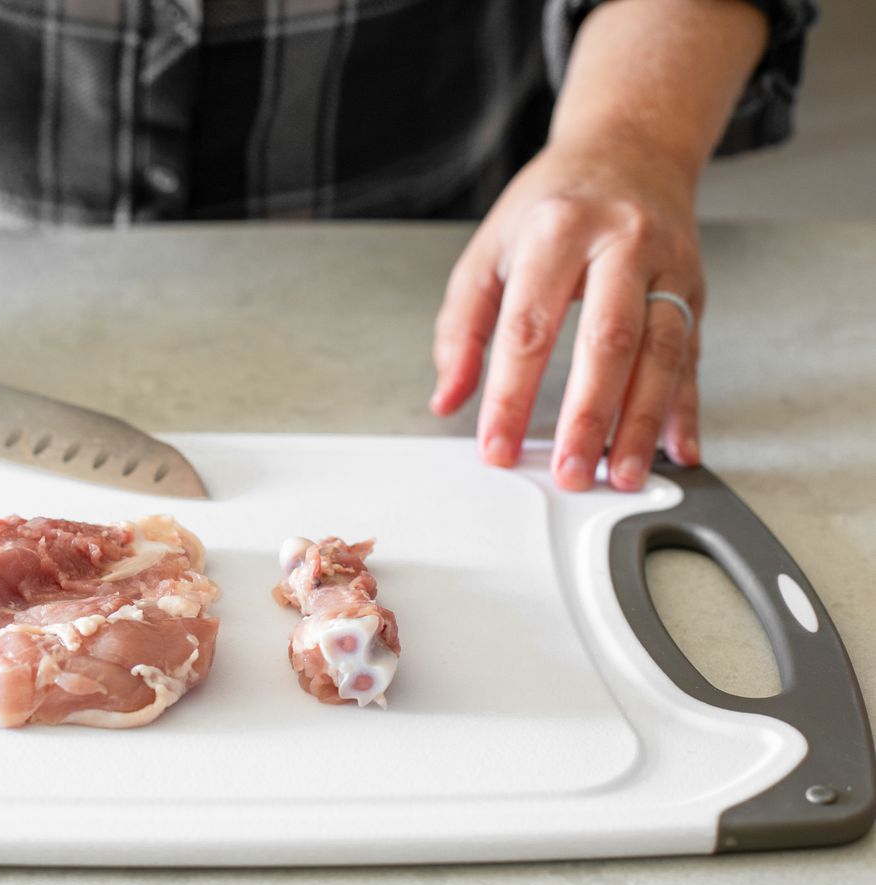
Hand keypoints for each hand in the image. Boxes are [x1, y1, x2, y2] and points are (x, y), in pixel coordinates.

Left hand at [430, 138, 702, 491]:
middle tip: (571, 472)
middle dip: (590, 416)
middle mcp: (622, 243)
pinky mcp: (696, 289)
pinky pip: (694, 357)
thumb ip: (460, 327)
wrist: (628, 148)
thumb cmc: (551, 204)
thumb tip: (448, 397)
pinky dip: (687, 408)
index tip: (498, 446)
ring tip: (622, 475)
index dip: (512, 395)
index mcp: (558, 231)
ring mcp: (668, 266)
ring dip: (643, 423)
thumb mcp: (488, 250)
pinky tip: (679, 448)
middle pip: (608, 341)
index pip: (529, 328)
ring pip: (663, 354)